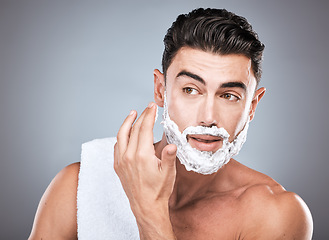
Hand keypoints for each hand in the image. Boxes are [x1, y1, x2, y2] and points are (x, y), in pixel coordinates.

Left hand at [114, 102, 176, 237]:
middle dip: (141, 116)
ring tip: (132, 114)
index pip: (144, 129)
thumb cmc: (158, 191)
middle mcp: (128, 156)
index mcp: (142, 155)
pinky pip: (117, 146)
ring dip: (127, 123)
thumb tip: (172, 146)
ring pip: (121, 136)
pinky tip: (125, 134)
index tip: (152, 107)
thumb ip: (169, 157)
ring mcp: (121, 161)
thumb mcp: (168, 173)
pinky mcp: (118, 166)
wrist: (146, 207)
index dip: (149, 116)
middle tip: (147, 108)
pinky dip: (121, 136)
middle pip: (133, 129)